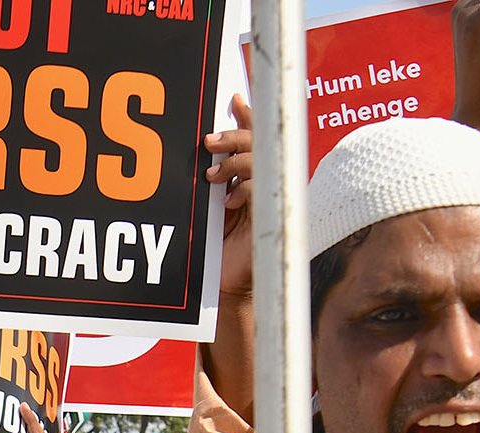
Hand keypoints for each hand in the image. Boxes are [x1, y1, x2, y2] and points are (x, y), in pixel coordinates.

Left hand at [204, 94, 253, 297]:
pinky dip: (244, 188)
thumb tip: (206, 148)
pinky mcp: (274, 215)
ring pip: (263, 159)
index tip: (232, 100)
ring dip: (235, 161)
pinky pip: (263, 187)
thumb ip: (215, 178)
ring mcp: (273, 197)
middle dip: (235, 135)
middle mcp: (268, 182)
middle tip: (210, 141)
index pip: (257, 137)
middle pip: (262, 141)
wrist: (223, 286)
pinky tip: (229, 200)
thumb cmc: (214, 251)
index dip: (248, 116)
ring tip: (212, 176)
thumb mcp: (209, 207)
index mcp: (254, 176)